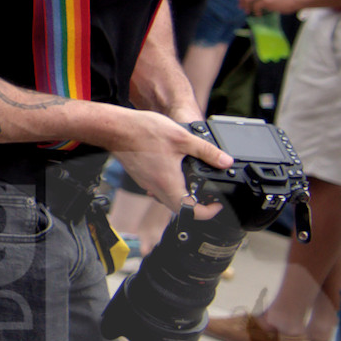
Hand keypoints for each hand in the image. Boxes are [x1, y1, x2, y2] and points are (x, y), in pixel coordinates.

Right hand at [112, 109, 229, 215]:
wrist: (114, 127)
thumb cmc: (142, 132)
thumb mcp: (182, 138)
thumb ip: (207, 151)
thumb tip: (226, 161)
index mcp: (169, 184)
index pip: (192, 212)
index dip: (209, 212)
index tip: (217, 204)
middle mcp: (156, 188)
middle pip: (180, 209)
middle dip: (197, 206)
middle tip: (209, 196)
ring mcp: (147, 183)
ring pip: (168, 200)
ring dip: (183, 197)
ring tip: (194, 183)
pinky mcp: (141, 176)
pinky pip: (158, 189)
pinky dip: (170, 186)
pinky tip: (175, 170)